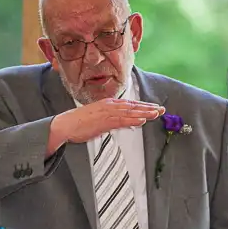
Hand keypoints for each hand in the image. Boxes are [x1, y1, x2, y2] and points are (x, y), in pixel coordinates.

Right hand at [49, 98, 163, 149]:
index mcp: (108, 104)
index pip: (130, 104)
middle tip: (162, 109)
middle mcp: (109, 106)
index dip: (143, 105)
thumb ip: (112, 120)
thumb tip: (125, 123)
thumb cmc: (79, 123)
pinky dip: (132, 120)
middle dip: (148, 108)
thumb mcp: (98, 119)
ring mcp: (107, 113)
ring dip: (144, 113)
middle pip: (133, 106)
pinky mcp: (104, 122)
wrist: (65, 124)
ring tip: (157, 114)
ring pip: (130, 112)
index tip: (154, 107)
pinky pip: (121, 121)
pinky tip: (142, 120)